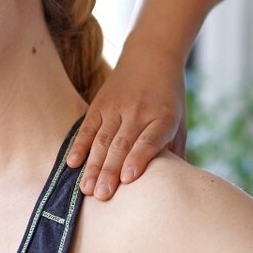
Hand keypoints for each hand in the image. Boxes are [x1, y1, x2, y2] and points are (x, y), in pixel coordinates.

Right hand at [67, 54, 186, 198]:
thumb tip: (174, 184)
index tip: (127, 179)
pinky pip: (87, 127)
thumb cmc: (169, 98)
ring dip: (93, 165)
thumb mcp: (179, 121)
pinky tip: (72, 163)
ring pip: (102, 140)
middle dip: (110, 171)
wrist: (152, 56)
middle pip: (122, 145)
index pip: (149, 140)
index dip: (138, 159)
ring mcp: (117, 107)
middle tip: (102, 196)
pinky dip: (79, 146)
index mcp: (163, 118)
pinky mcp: (99, 104)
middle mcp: (139, 112)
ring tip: (86, 189)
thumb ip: (175, 150)